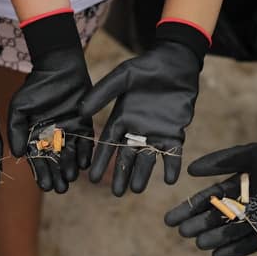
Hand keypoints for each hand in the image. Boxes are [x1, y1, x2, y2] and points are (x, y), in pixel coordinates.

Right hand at [8, 10, 92, 192]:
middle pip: (55, 163)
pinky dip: (85, 154)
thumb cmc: (35, 87)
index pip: (38, 160)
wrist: (59, 68)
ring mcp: (69, 133)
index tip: (44, 185)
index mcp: (35, 137)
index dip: (40, 173)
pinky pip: (86, 144)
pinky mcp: (84, 126)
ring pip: (70, 156)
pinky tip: (83, 163)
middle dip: (57, 176)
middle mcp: (52, 139)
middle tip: (60, 188)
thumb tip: (18, 155)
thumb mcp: (19, 108)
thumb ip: (16, 130)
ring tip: (70, 178)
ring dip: (70, 168)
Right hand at [82, 20, 208, 195]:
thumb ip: (103, 93)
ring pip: (147, 159)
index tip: (92, 178)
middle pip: (126, 157)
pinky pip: (172, 153)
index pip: (108, 145)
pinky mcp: (174, 132)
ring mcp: (156, 133)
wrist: (176, 62)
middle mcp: (136, 130)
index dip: (100, 161)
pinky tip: (170, 179)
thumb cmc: (147, 67)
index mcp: (121, 119)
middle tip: (117, 193)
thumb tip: (81, 111)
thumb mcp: (122, 77)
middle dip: (121, 175)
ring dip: (143, 174)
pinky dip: (171, 166)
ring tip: (136, 190)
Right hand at [164, 124, 256, 255]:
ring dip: (214, 238)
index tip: (170, 218)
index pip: (207, 200)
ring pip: (230, 232)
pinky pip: (251, 243)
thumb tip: (189, 170)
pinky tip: (218, 255)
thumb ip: (219, 162)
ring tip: (198, 242)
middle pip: (215, 218)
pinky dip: (235, 250)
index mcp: (236, 186)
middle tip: (181, 232)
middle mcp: (244, 204)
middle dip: (198, 224)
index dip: (189, 208)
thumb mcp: (247, 156)